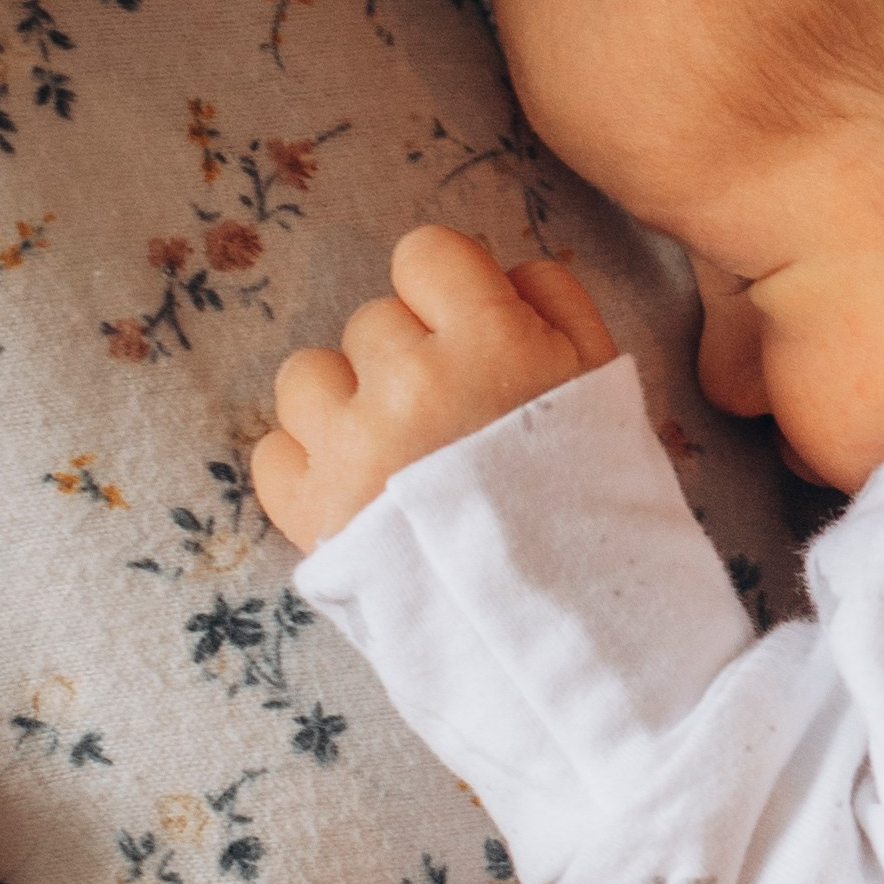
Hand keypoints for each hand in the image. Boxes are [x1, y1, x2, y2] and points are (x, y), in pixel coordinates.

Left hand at [252, 227, 614, 546]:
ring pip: (308, 377)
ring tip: (396, 460)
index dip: (447, 293)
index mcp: (490, 343)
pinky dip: (309, 466)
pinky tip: (358, 491)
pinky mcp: (313, 510)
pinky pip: (275, 450)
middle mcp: (410, 384)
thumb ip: (557, 305)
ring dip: (346, 407)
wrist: (572, 629)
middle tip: (451, 426)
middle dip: (407, 362)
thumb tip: (502, 272)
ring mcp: (352, 448)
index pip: (426, 254)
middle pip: (372, 323)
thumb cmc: (597, 503)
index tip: (470, 339)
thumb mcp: (607, 386)